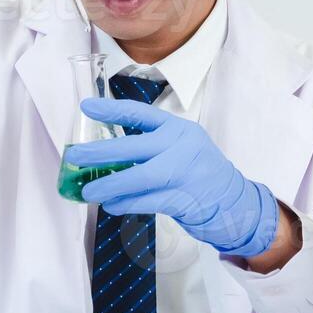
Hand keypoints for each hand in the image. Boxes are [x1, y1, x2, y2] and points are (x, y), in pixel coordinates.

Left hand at [65, 99, 279, 258]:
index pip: (141, 114)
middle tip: (76, 157)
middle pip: (133, 147)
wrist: (235, 202)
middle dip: (100, 153)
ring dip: (109, 184)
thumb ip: (153, 145)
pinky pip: (146, 201)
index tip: (87, 108)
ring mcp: (183, 173)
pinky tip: (111, 205)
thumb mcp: (182, 147)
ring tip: (88, 190)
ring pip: (138, 177)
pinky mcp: (183, 199)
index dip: (112, 110)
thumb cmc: (201, 173)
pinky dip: (125, 203)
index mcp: (178, 129)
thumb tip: (108, 153)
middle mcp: (181, 146)